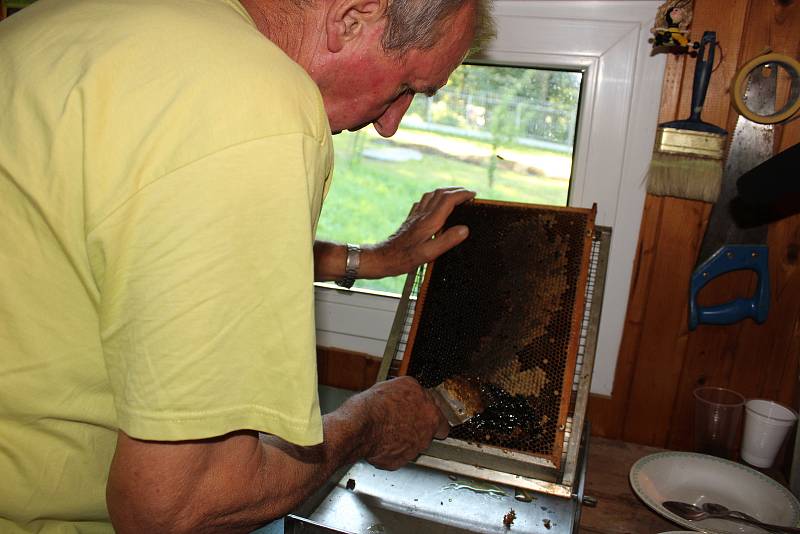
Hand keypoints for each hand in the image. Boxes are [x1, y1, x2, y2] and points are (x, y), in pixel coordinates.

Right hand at [355, 376, 448, 469]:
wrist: (360, 426)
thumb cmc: (377, 405)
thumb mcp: (401, 384)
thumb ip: (415, 394)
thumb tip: (414, 394)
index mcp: (431, 414)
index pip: (442, 420)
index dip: (430, 417)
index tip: (423, 415)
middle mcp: (426, 434)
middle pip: (427, 433)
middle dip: (416, 428)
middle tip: (401, 421)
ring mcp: (413, 450)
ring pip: (412, 445)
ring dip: (403, 439)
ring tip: (386, 429)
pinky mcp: (398, 462)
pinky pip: (396, 455)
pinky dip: (390, 450)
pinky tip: (380, 440)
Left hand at [361, 187, 475, 278]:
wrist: (381, 258)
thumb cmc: (403, 259)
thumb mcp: (427, 254)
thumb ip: (446, 241)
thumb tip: (464, 229)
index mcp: (429, 222)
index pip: (448, 200)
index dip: (462, 195)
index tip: (473, 196)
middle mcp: (422, 215)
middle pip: (440, 193)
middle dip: (456, 190)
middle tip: (468, 194)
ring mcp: (414, 216)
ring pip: (431, 195)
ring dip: (445, 192)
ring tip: (455, 195)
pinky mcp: (409, 220)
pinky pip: (422, 203)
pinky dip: (432, 199)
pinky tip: (433, 205)